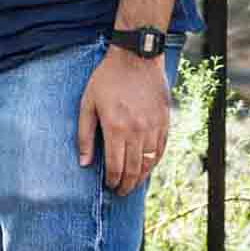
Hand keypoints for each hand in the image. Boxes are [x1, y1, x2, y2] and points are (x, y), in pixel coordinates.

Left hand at [77, 49, 170, 195]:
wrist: (135, 58)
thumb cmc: (107, 79)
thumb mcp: (87, 104)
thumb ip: (85, 136)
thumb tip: (84, 163)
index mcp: (115, 128)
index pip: (116, 166)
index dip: (113, 181)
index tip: (109, 187)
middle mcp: (137, 131)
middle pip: (134, 169)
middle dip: (127, 185)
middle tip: (121, 192)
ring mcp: (153, 126)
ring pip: (150, 162)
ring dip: (141, 177)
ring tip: (134, 184)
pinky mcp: (165, 120)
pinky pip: (161, 149)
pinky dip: (154, 162)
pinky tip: (147, 167)